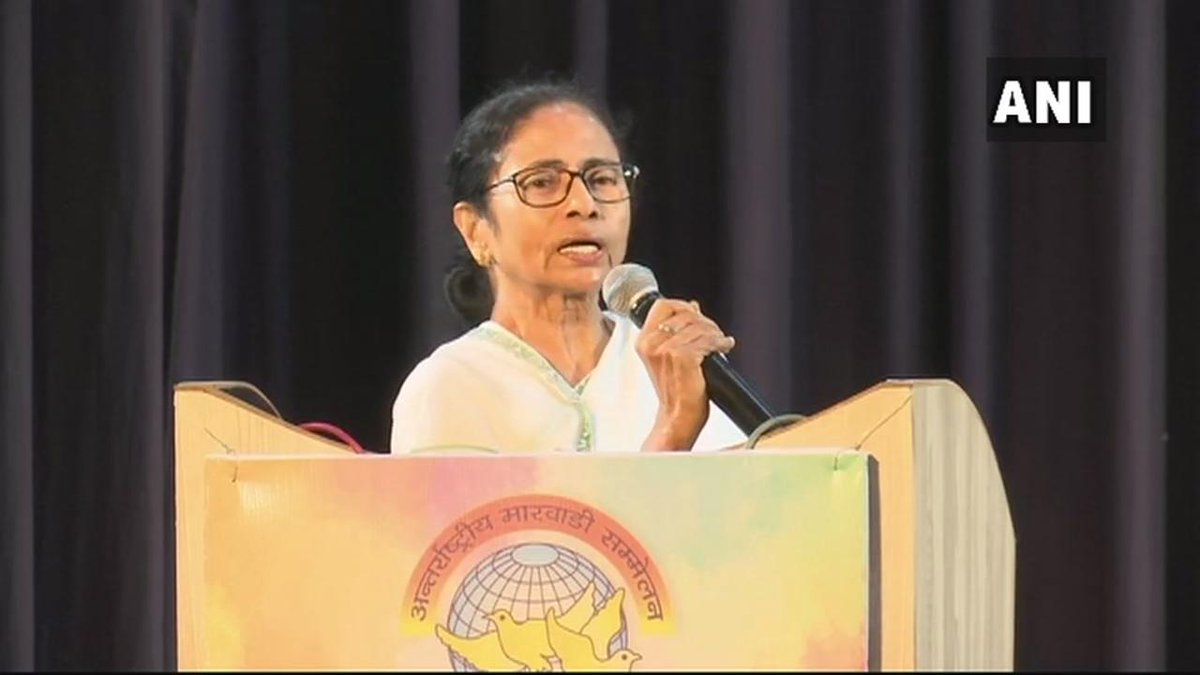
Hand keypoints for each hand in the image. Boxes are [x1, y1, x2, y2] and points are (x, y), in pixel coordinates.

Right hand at [635, 298, 735, 451]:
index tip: (697, 314)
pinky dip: (720, 343)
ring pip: (699, 326)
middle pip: (685, 313)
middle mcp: (651, 343)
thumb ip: (676, 331)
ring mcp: (666, 350)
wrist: (676, 418)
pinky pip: (708, 340)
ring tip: (720, 343)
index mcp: (644, 341)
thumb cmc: (674, 392)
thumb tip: (693, 307)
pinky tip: (724, 348)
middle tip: (714, 334)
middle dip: (705, 321)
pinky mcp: (683, 358)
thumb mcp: (668, 357)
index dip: (683, 306)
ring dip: (715, 333)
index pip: (663, 306)